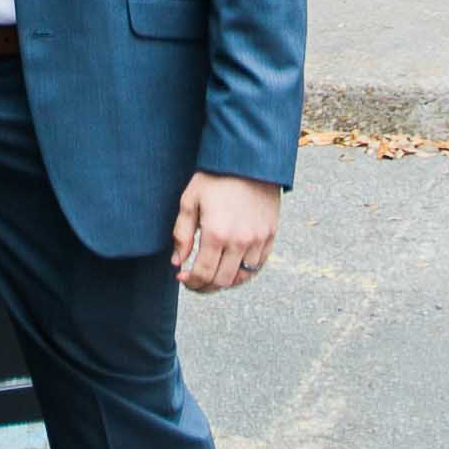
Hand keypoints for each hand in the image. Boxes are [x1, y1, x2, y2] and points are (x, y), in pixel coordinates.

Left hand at [171, 170, 280, 292]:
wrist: (250, 161)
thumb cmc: (215, 178)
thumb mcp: (190, 200)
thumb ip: (182, 234)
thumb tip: (177, 262)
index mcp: (216, 234)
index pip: (203, 273)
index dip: (190, 282)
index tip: (182, 278)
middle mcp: (240, 241)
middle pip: (222, 281)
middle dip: (204, 286)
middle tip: (194, 281)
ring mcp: (258, 240)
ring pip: (241, 277)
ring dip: (224, 282)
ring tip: (212, 276)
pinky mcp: (270, 236)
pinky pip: (258, 266)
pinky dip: (243, 273)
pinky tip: (231, 267)